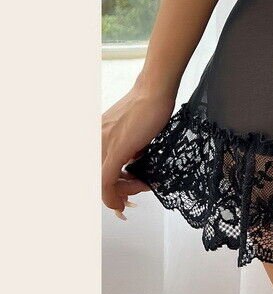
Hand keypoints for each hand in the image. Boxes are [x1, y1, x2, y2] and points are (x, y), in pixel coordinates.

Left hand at [101, 79, 174, 217]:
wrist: (155, 91)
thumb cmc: (150, 106)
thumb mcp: (133, 131)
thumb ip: (128, 148)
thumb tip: (132, 166)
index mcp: (98, 137)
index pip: (97, 170)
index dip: (107, 187)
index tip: (121, 195)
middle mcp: (95, 141)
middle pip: (98, 178)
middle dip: (119, 190)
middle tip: (137, 190)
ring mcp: (103, 145)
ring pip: (102, 182)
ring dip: (122, 192)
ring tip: (142, 186)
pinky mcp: (115, 149)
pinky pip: (106, 181)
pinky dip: (111, 196)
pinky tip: (122, 203)